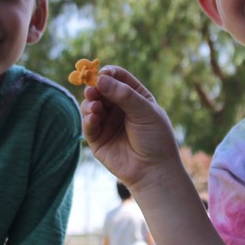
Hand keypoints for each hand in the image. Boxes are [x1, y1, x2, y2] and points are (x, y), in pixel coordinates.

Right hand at [80, 66, 182, 189]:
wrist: (154, 170)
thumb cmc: (155, 138)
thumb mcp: (145, 111)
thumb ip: (123, 95)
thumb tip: (100, 79)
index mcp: (135, 97)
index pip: (118, 78)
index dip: (109, 73)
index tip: (102, 74)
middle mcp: (119, 108)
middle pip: (101, 90)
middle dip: (95, 88)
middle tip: (92, 90)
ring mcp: (107, 123)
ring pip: (91, 105)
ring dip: (90, 103)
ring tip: (95, 107)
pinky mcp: (98, 139)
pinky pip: (88, 125)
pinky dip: (88, 119)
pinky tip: (94, 118)